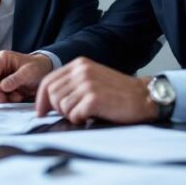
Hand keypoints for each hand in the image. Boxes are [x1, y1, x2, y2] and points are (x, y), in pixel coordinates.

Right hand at [0, 51, 52, 104]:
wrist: (44, 72)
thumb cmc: (37, 67)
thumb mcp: (29, 72)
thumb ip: (15, 79)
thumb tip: (2, 87)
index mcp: (2, 59)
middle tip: (4, 98)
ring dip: (3, 97)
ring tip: (17, 96)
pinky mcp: (0, 86)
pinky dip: (6, 99)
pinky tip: (16, 96)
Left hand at [35, 57, 157, 124]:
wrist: (144, 97)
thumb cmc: (118, 93)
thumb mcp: (93, 80)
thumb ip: (72, 84)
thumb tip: (49, 102)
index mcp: (79, 64)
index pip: (48, 81)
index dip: (41, 99)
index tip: (41, 112)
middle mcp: (81, 71)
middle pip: (51, 95)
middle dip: (57, 109)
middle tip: (72, 114)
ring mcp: (87, 84)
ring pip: (61, 106)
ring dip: (70, 115)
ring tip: (85, 114)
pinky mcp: (94, 98)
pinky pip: (73, 115)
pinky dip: (80, 120)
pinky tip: (90, 117)